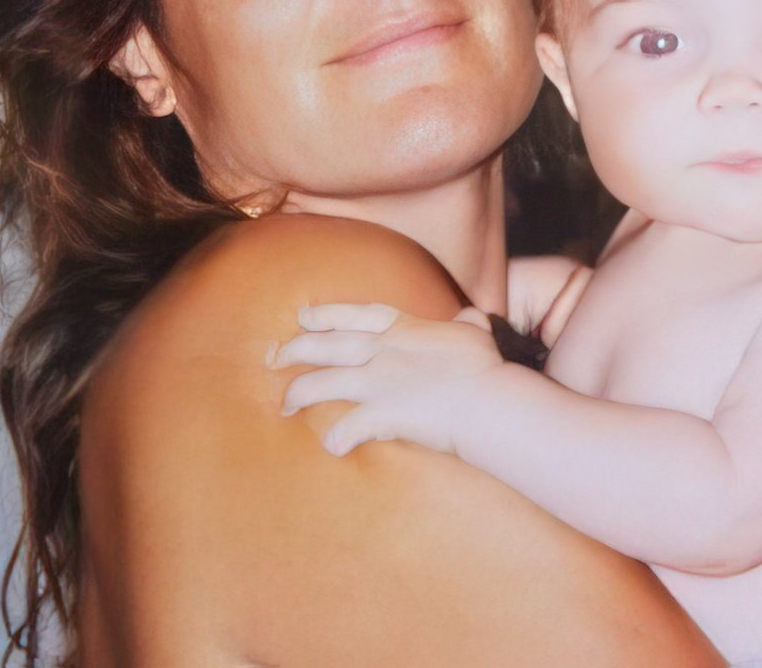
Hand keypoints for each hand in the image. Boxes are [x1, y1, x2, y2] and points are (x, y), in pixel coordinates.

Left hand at [274, 302, 503, 457]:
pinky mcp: (379, 414)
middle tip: (274, 358)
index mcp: (402, 330)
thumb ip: (469, 323)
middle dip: (295, 350)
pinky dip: (335, 439)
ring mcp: (377, 382)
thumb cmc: (484, 368)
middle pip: (326, 346)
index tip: (302, 317)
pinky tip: (330, 446)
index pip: (355, 316)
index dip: (326, 315)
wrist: (487, 400)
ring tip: (284, 405)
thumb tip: (474, 314)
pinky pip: (344, 429)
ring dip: (298, 393)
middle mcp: (382, 352)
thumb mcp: (476, 335)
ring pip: (321, 383)